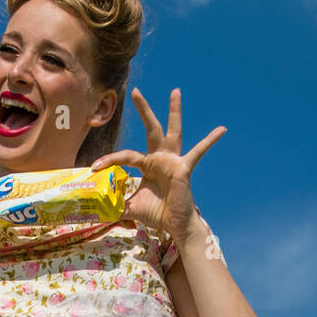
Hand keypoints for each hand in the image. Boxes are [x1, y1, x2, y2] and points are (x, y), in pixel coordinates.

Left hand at [90, 88, 224, 246]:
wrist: (175, 226)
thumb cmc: (157, 214)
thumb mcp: (131, 207)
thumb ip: (116, 205)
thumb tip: (97, 212)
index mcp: (148, 164)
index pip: (126, 156)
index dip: (109, 160)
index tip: (94, 166)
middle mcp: (161, 158)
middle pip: (151, 129)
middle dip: (144, 110)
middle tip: (135, 91)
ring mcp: (173, 161)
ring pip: (173, 132)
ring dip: (174, 111)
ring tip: (175, 91)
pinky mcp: (184, 168)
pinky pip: (198, 152)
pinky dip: (210, 141)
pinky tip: (222, 129)